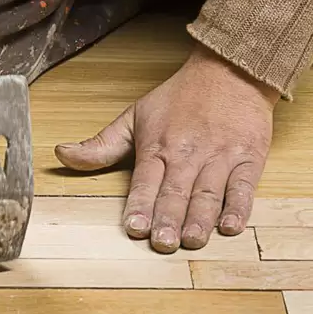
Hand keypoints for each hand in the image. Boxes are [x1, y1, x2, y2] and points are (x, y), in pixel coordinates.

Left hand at [55, 46, 277, 252]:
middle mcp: (188, 153)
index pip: (146, 181)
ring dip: (200, 219)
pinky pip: (244, 187)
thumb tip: (63, 156)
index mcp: (158, 145)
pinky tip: (230, 226)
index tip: (135, 228)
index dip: (140, 204)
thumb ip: (102, 144)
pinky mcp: (249, 159)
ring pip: (208, 192)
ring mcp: (220, 156)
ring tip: (192, 240)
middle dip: (169, 218)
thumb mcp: (135, 115)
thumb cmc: (182, 97)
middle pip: (177, 191)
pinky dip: (238, 208)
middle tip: (163, 244)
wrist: (232, 70)